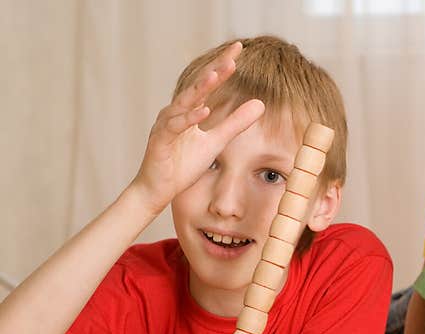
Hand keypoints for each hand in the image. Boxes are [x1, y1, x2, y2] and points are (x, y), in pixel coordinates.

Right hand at [130, 41, 264, 215]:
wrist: (158, 189)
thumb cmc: (183, 164)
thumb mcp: (216, 141)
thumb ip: (235, 123)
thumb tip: (260, 104)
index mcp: (189, 110)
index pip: (208, 82)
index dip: (223, 65)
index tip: (240, 48)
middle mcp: (176, 112)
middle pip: (198, 86)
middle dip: (215, 69)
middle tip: (233, 54)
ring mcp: (166, 125)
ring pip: (185, 102)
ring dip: (201, 88)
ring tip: (218, 74)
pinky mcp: (160, 141)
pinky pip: (175, 127)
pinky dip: (189, 119)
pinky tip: (204, 111)